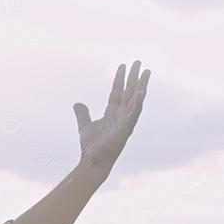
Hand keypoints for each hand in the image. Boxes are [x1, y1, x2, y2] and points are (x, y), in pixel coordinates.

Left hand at [72, 60, 150, 180]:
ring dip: (141, 85)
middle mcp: (121, 115)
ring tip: (146, 71)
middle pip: (129, 91)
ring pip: (135, 99)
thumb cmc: (92, 146)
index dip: (119, 78)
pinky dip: (137, 103)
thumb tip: (77, 103)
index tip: (123, 65)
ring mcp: (125, 121)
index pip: (117, 91)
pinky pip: (133, 114)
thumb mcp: (85, 125)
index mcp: (112, 112)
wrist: (92, 161)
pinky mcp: (125, 129)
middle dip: (134, 77)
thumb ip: (83, 114)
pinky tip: (140, 92)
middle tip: (138, 62)